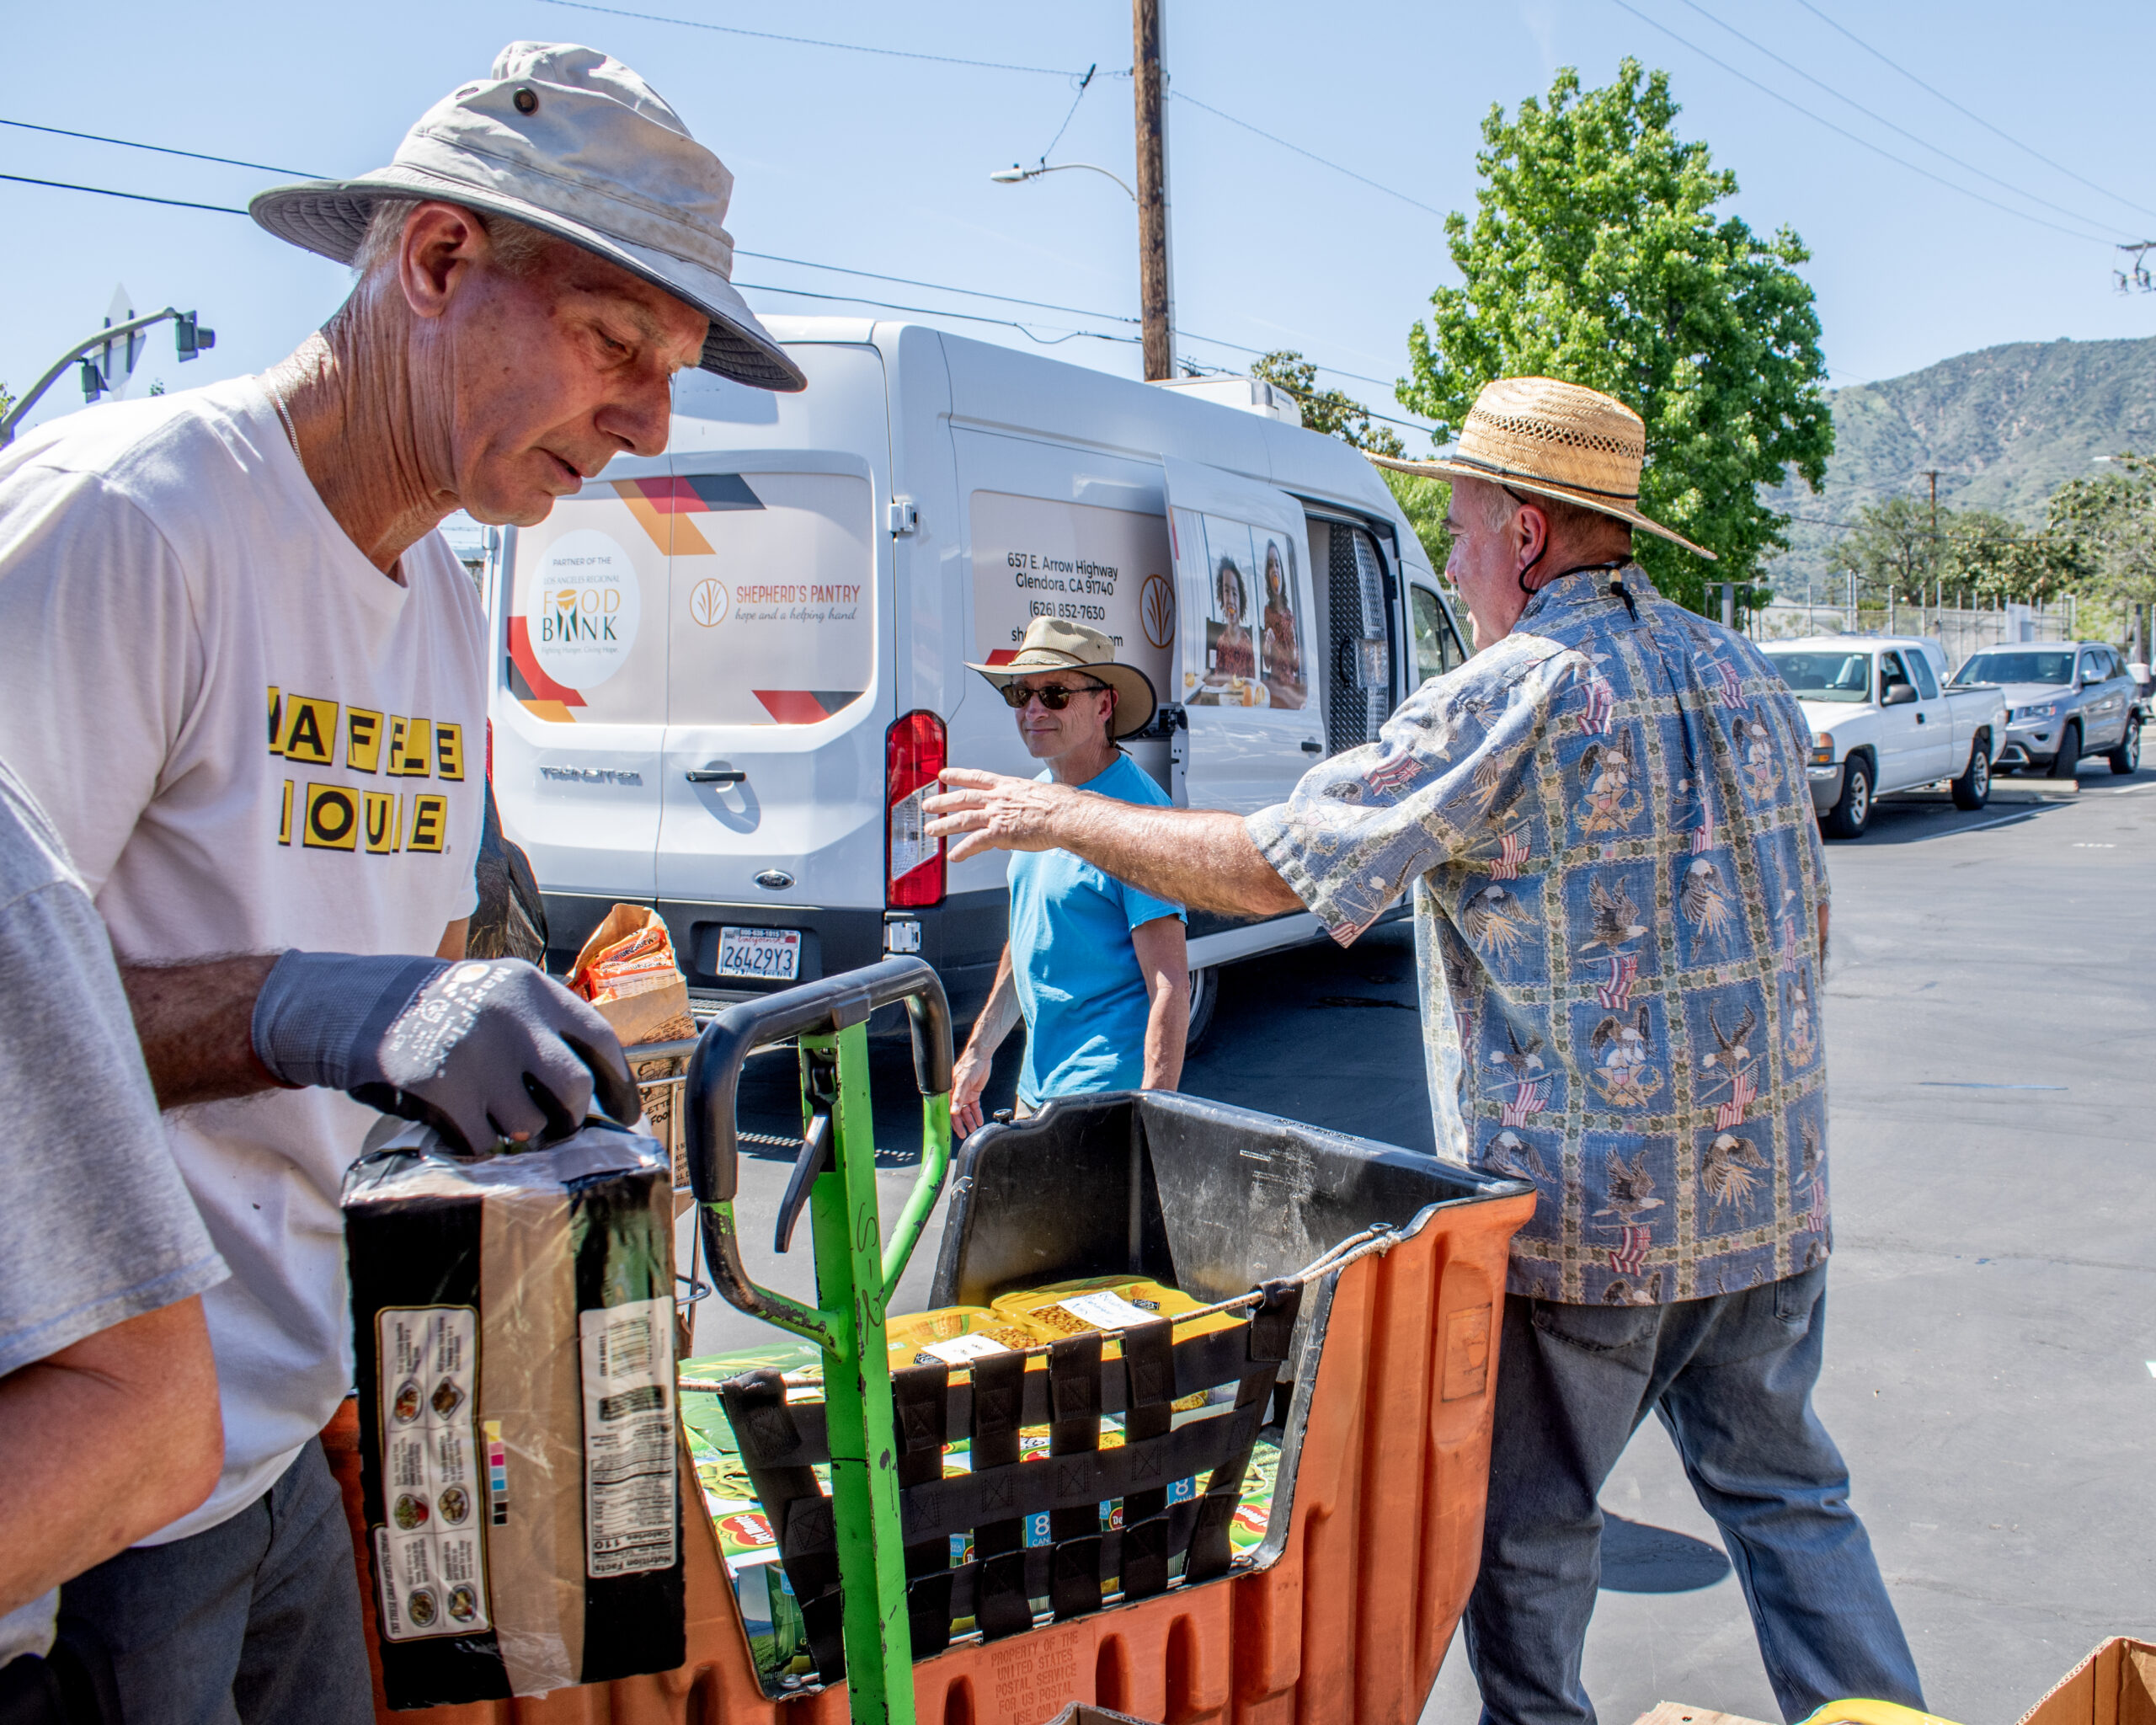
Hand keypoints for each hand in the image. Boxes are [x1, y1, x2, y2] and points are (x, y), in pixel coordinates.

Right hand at [251, 952, 639, 1153]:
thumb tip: (595, 1085)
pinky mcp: (440, 1087)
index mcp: (532, 988)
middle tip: (557, 1128)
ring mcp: (476, 1053)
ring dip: (519, 1133)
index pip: (598, 1039)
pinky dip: (480, 1144)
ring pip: (528, 1122)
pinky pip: (483, 1140)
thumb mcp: (498, 993)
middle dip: (570, 1118)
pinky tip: (466, 1129)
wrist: (358, 1005)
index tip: (625, 1112)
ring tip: (498, 1120)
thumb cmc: (440, 1009)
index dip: (618, 1082)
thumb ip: (543, 1025)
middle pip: (572, 1088)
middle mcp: (511, 1016)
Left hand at [923, 768, 1074, 863]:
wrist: (1066, 814)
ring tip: (931, 830)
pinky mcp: (1000, 833)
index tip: (944, 774)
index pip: (977, 777)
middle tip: (928, 804)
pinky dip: (963, 850)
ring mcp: (997, 814)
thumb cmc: (1061, 805)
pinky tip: (953, 856)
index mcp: (1008, 785)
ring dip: (945, 825)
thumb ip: (1026, 802)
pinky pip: (975, 842)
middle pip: (963, 798)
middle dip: (943, 801)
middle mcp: (999, 798)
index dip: (958, 775)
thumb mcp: (1040, 794)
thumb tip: (1024, 811)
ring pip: (963, 818)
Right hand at [950, 1042, 993, 1137]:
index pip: (947, 1109)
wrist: (981, 1056)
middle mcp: (956, 1094)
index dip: (950, 1121)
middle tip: (964, 1134)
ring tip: (973, 1129)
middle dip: (960, 1124)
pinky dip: (977, 1114)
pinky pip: (974, 1107)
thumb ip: (958, 1097)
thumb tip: (953, 1111)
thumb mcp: (963, 1082)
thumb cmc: (969, 1065)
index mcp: (948, 1091)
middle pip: (957, 1113)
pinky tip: (979, 1120)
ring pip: (966, 1111)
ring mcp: (965, 1094)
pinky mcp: (974, 1093)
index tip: (952, 1131)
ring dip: (969, 1121)